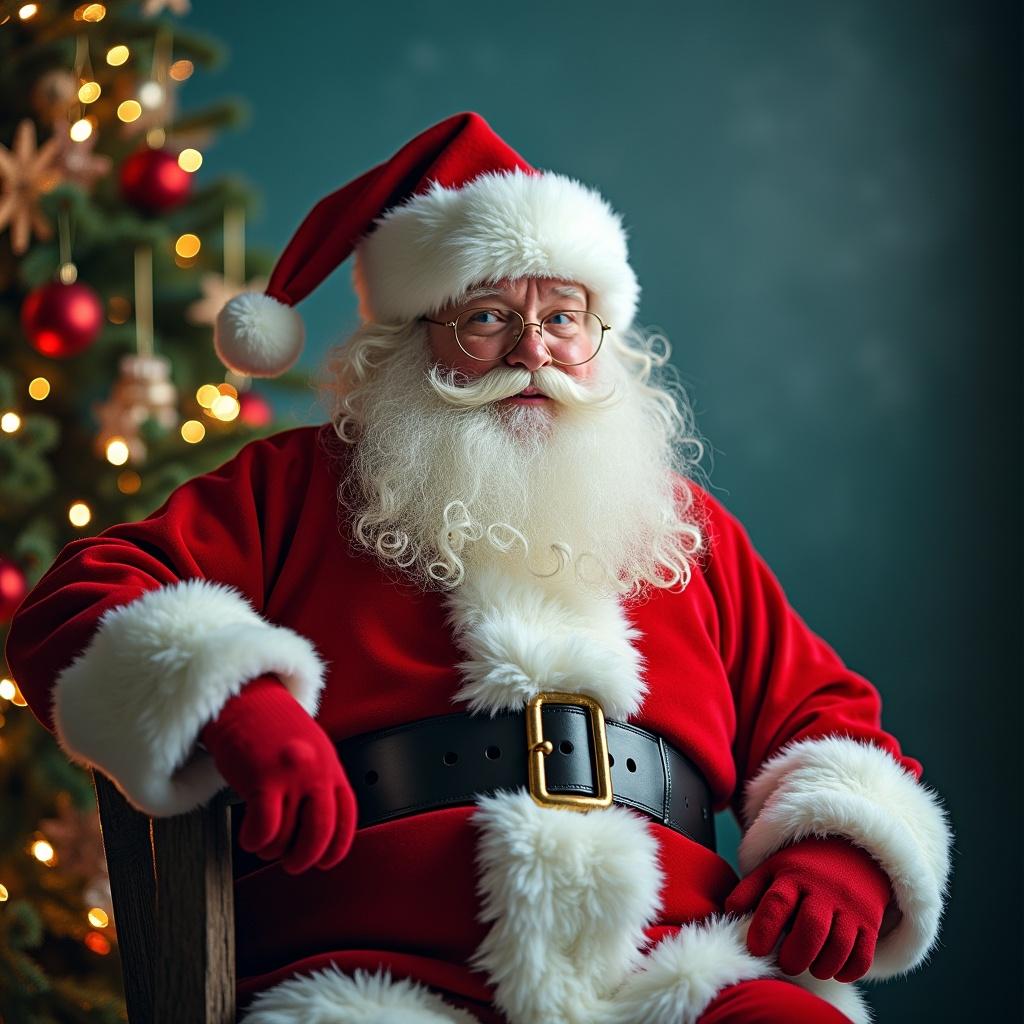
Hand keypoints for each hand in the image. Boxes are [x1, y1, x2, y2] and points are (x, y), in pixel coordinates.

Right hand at [199, 674, 356, 873]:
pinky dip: (254, 841)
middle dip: (305, 858)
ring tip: (263, 842)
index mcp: (330, 766)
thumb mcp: (310, 751)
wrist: (245, 699)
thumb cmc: (273, 728)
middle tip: (291, 864)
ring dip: (271, 850)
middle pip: (320, 833)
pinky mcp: (263, 777)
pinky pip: (264, 829)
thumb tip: (319, 829)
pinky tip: (248, 835)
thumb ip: (318, 783)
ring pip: (286, 835)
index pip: (347, 816)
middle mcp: (315, 771)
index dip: (338, 846)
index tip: (327, 861)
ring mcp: (291, 774)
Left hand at [724, 835, 893, 981]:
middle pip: (811, 927)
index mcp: (793, 875)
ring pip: (839, 944)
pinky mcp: (869, 921)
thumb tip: (730, 912)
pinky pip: (863, 954)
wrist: (852, 850)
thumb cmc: (803, 866)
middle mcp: (823, 890)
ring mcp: (850, 906)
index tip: (755, 948)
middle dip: (796, 954)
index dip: (764, 928)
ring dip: (823, 965)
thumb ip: (750, 889)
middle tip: (786, 965)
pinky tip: (835, 971)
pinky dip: (849, 970)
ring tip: (811, 968)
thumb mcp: (773, 868)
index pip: (777, 903)